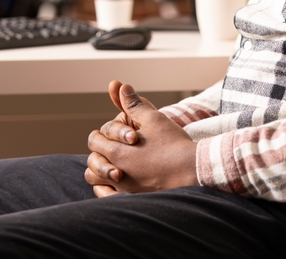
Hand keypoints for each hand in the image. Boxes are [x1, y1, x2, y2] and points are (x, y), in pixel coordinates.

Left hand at [85, 80, 198, 196]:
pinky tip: (114, 182)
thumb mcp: (153, 118)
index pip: (94, 141)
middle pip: (92, 161)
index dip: (102, 133)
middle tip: (112, 146)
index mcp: (117, 152)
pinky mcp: (132, 200)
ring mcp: (123, 189)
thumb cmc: (173, 144)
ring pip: (95, 182)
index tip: (114, 133)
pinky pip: (106, 198)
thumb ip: (132, 103)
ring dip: (99, 171)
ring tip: (111, 163)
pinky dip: (104, 190)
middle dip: (99, 151)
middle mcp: (116, 173)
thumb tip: (119, 85)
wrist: (193, 170)